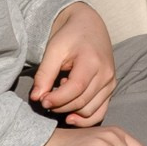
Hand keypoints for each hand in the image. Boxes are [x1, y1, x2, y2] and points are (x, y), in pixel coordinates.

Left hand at [31, 1, 116, 125]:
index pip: (75, 89)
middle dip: (60, 106)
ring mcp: (110, 83)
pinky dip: (84, 119)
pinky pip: (99, 113)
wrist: (88, 25)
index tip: (41, 100)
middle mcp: (106, 74)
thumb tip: (36, 98)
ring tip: (60, 96)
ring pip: (89, 111)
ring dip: (70, 110)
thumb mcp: (53, 49)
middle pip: (81, 102)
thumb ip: (44, 74)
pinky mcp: (110, 89)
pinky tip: (70, 116)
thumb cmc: (70, 36)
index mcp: (93, 61)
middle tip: (45, 100)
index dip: (57, 99)